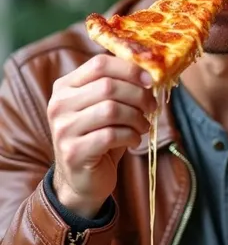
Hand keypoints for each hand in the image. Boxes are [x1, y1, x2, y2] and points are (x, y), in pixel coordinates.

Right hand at [48, 54, 155, 217]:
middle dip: (138, 95)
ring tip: (143, 126)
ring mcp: (63, 129)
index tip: (150, 80)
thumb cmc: (98, 137)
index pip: (99, 64)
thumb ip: (117, 88)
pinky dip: (131, 136)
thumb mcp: (103, 107)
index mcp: (65, 86)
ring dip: (136, 118)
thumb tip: (148, 75)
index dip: (129, 69)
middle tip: (151, 107)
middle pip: (108, 86)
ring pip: (111, 110)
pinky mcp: (73, 152)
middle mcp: (59, 104)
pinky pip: (111, 135)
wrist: (81, 180)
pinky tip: (134, 140)